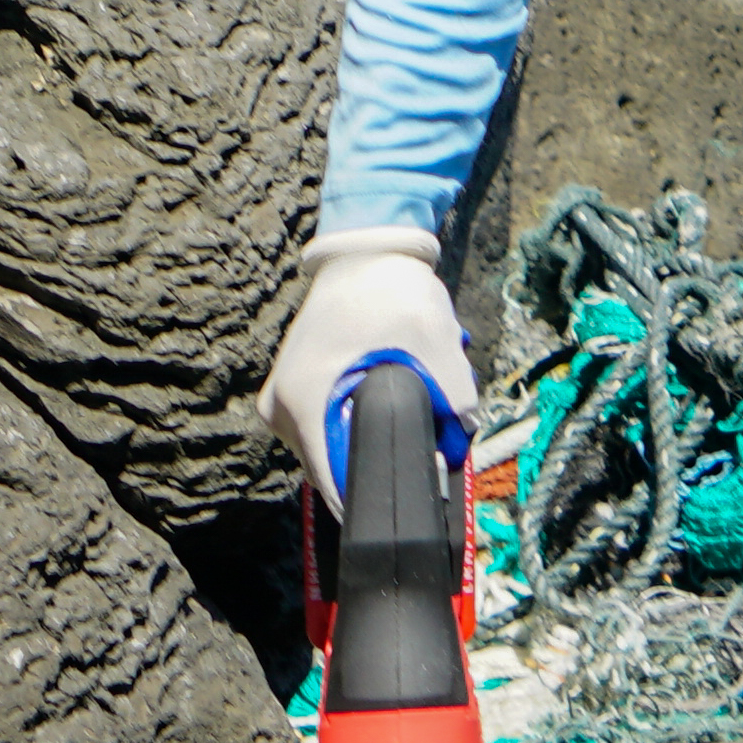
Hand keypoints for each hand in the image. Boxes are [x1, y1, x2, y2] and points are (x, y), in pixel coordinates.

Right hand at [259, 226, 480, 500]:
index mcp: (302, 403)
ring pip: (332, 449)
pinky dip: (357, 422)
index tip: (416, 488)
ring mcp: (282, 402)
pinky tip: (387, 397)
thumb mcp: (433, 338)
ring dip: (369, 439)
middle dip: (381, 459)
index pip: (336, 483)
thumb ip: (455, 394)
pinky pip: (327, 429)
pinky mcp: (295, 392)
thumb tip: (461, 439)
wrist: (364, 250)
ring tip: (410, 407)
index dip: (380, 492)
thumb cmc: (390, 290)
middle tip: (427, 440)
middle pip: (335, 468)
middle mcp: (280, 410)